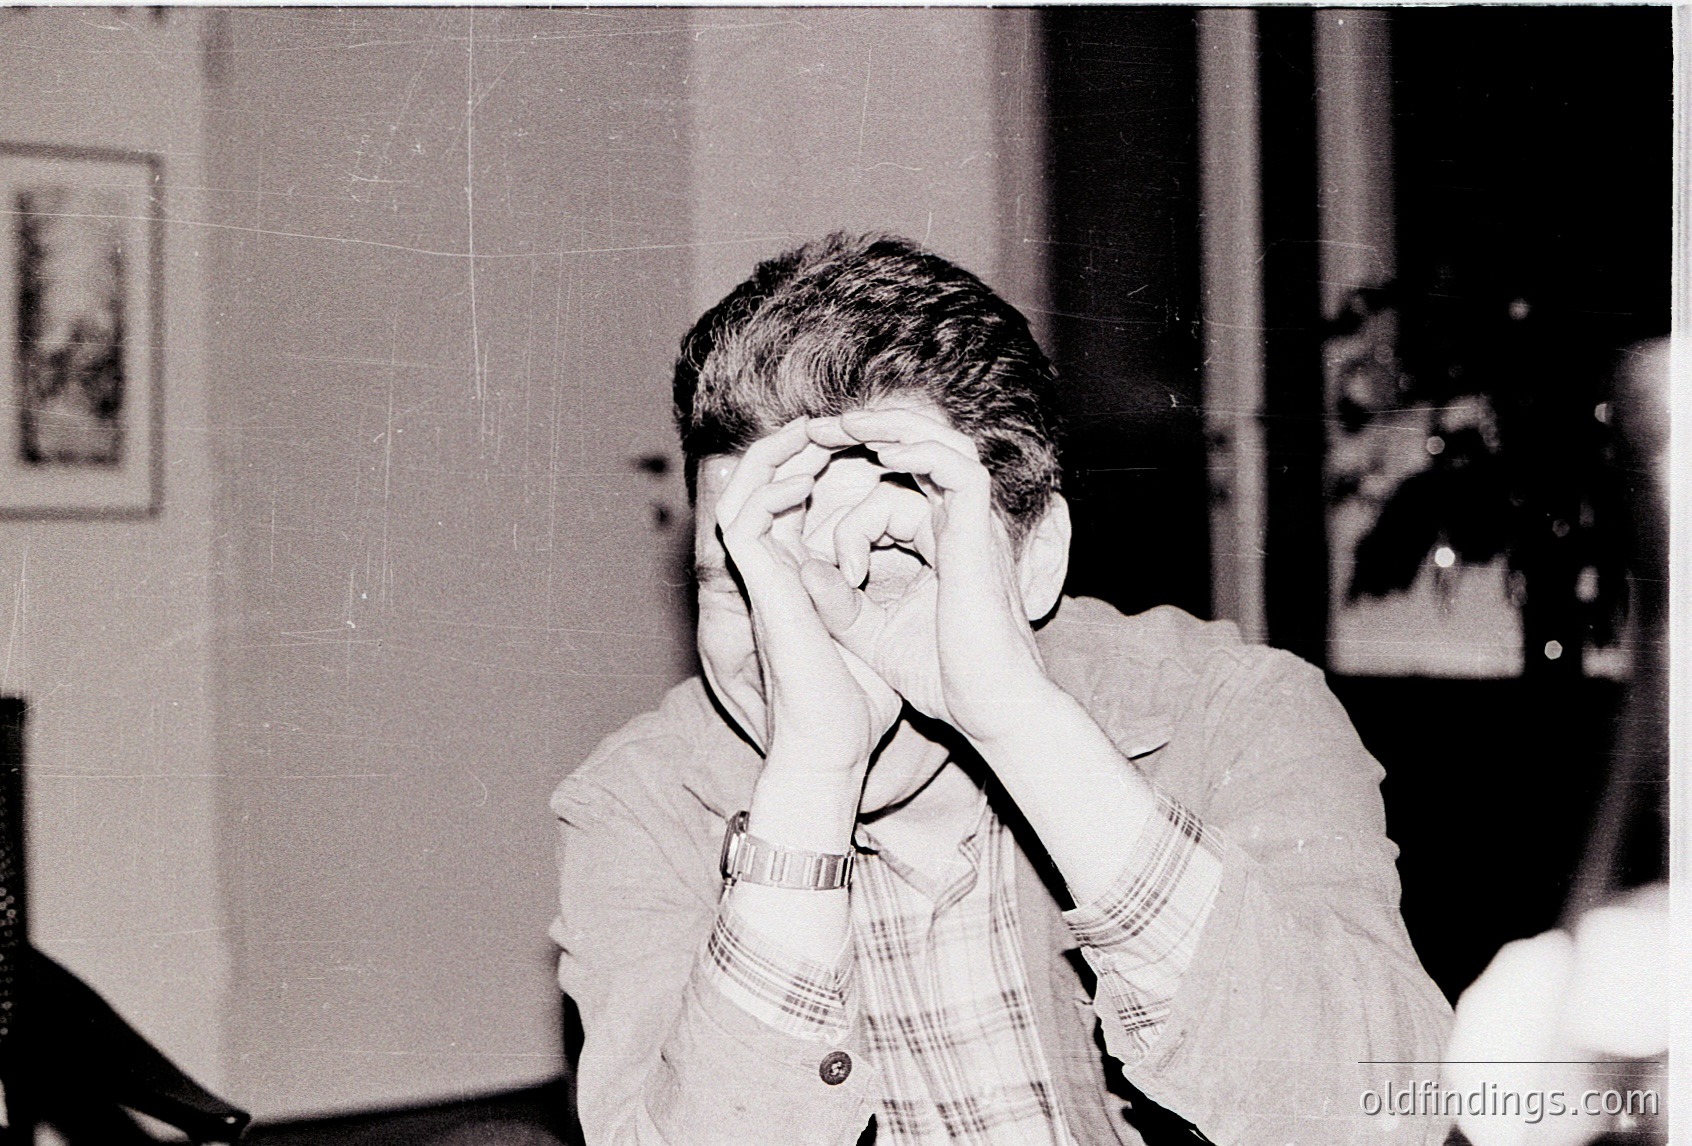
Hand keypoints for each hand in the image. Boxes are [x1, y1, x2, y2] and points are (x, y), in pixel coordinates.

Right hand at [713, 419, 902, 771]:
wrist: (834, 743)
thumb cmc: (859, 700)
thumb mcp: (883, 623)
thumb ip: (886, 588)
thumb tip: (927, 561)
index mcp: (802, 574)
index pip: (800, 498)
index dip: (826, 464)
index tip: (868, 444)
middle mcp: (776, 567)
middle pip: (769, 479)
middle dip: (803, 443)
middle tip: (841, 418)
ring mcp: (762, 574)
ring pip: (748, 485)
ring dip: (783, 448)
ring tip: (822, 425)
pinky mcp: (756, 584)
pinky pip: (746, 514)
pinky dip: (774, 485)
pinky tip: (811, 470)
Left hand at [800, 409, 1050, 746]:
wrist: (989, 709)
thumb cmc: (941, 679)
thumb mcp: (869, 631)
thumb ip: (837, 598)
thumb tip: (801, 567)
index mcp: (939, 547)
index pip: (894, 499)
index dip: (852, 517)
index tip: (832, 559)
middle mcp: (960, 528)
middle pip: (924, 451)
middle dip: (871, 433)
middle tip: (820, 429)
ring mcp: (975, 527)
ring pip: (944, 447)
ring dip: (893, 429)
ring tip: (844, 425)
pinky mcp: (983, 534)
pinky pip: (959, 470)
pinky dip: (921, 452)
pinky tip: (881, 453)